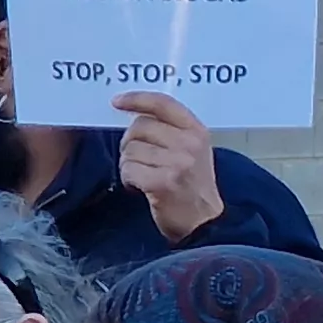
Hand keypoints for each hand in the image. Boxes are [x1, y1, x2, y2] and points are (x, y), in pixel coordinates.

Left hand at [112, 92, 227, 243]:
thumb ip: (170, 130)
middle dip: (130, 143)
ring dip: (129, 165)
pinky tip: (139, 187)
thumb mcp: (193, 151)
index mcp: (196, 131)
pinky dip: (128, 179)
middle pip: (139, 127)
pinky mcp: (163, 182)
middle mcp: (189, 144)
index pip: (162, 103)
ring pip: (131, 150)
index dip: (136, 99)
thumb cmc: (193, 187)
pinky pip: (129, 170)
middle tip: (138, 160)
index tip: (117, 102)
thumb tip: (134, 115)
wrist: (205, 224)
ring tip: (142, 177)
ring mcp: (178, 163)